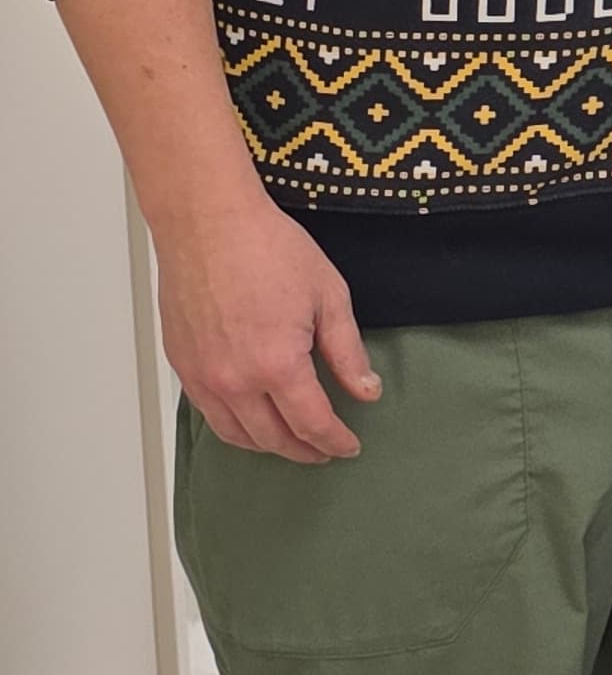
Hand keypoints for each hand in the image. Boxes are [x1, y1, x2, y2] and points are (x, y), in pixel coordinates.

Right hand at [153, 188, 381, 462]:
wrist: (208, 223)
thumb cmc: (268, 248)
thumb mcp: (329, 296)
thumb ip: (347, 352)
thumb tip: (366, 391)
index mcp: (277, 364)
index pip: (312, 424)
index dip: (334, 442)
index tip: (348, 447)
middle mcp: (234, 380)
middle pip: (272, 438)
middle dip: (303, 451)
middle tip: (324, 451)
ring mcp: (202, 376)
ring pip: (236, 434)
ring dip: (267, 446)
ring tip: (290, 442)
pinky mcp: (182, 365)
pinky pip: (208, 414)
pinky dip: (234, 426)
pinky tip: (251, 419)